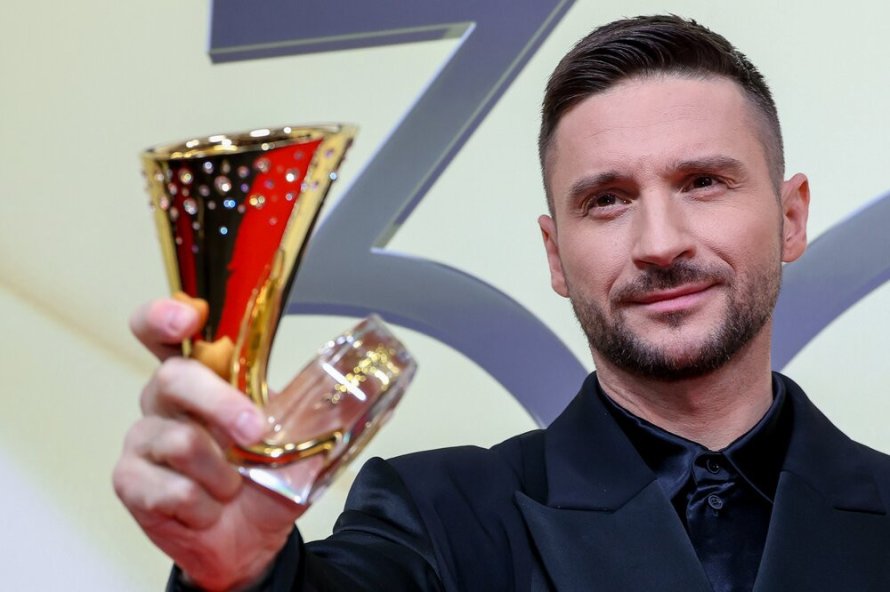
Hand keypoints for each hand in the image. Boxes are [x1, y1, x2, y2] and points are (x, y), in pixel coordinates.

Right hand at [113, 299, 301, 590]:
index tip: (189, 317)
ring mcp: (144, 437)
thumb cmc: (267, 480)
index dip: (168, 315)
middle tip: (255, 432)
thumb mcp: (304, 441)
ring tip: (233, 487)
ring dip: (221, 473)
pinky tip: (208, 509)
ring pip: (178, 440)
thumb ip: (323, 410)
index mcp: (203, 374)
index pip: (167, 329)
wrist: (251, 540)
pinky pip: (169, 488)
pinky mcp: (131, 480)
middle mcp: (166, 398)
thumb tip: (368, 385)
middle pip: (174, 377)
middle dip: (220, 404)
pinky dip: (203, 506)